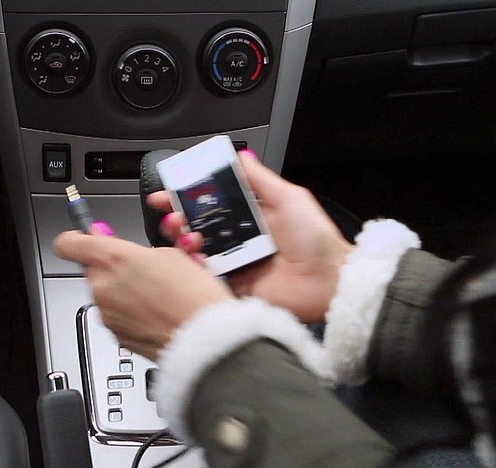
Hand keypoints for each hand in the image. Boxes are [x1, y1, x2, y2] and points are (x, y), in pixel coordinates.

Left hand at [54, 230, 232, 359]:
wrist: (205, 341)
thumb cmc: (194, 297)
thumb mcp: (171, 254)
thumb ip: (135, 249)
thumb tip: (116, 246)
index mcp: (113, 259)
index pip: (69, 243)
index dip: (77, 238)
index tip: (87, 237)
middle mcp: (102, 287)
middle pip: (94, 270)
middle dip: (115, 268)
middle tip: (144, 268)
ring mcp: (107, 314)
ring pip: (107, 293)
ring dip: (126, 290)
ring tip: (158, 292)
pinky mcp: (116, 336)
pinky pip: (118, 315)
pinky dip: (133, 312)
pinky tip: (157, 311)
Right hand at [149, 150, 352, 322]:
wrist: (328, 281)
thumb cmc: (316, 240)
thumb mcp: (289, 198)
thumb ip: (260, 179)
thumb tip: (241, 155)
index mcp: (249, 215)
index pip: (210, 202)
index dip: (186, 196)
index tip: (168, 192)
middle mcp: (237, 238)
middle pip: (196, 225)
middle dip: (177, 218)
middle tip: (171, 215)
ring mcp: (233, 262)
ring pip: (195, 250)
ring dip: (183, 240)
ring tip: (188, 236)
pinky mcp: (232, 285)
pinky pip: (205, 276)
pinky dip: (195, 267)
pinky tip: (197, 258)